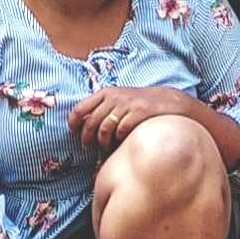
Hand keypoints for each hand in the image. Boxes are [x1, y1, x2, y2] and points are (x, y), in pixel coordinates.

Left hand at [69, 84, 201, 157]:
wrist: (166, 101)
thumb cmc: (137, 105)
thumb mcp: (118, 100)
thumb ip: (101, 109)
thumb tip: (80, 127)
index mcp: (106, 92)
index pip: (80, 108)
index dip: (73, 122)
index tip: (73, 132)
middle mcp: (114, 97)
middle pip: (91, 122)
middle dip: (87, 137)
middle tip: (88, 145)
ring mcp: (127, 104)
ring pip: (104, 128)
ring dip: (103, 141)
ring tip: (105, 145)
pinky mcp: (139, 113)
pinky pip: (121, 131)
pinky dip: (119, 139)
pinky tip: (121, 140)